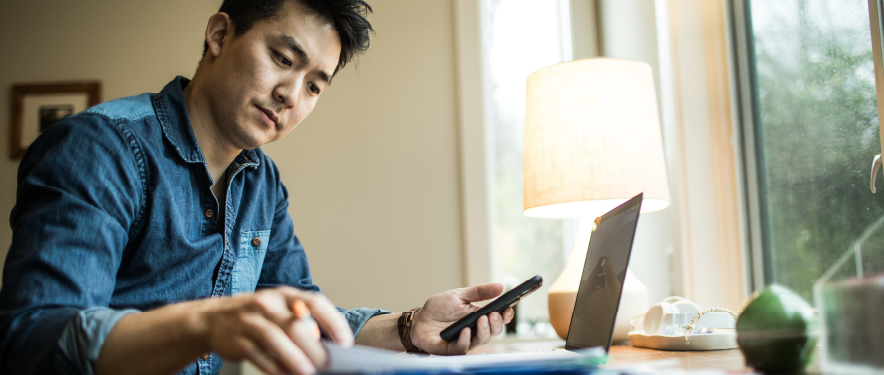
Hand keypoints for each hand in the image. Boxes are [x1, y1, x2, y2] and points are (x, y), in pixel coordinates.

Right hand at [197, 287, 352, 374]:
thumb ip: (301, 321)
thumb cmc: (255, 316)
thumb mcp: (278, 310)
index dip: (332, 321)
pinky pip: (258, 355)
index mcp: (284, 294)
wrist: (212, 319)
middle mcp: (267, 303)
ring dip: (294, 358)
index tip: (344, 341)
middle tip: (328, 364)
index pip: (314, 302)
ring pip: (275, 338)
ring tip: (308, 373)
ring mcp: (250, 320)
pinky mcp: (237, 339)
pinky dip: (273, 367)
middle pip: (295, 324)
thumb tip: (329, 346)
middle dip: (314, 347)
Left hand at [409, 284, 513, 354]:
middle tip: (494, 314)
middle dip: (496, 323)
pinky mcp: (453, 349)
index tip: (508, 309)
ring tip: (482, 319)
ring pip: (482, 340)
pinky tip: (465, 331)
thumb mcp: (460, 295)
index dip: (505, 315)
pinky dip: (465, 339)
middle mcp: (476, 331)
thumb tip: (501, 286)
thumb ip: (480, 292)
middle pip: (494, 331)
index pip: (498, 318)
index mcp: (480, 316)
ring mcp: (465, 341)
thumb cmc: (440, 307)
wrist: (419, 319)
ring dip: (484, 330)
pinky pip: (463, 347)